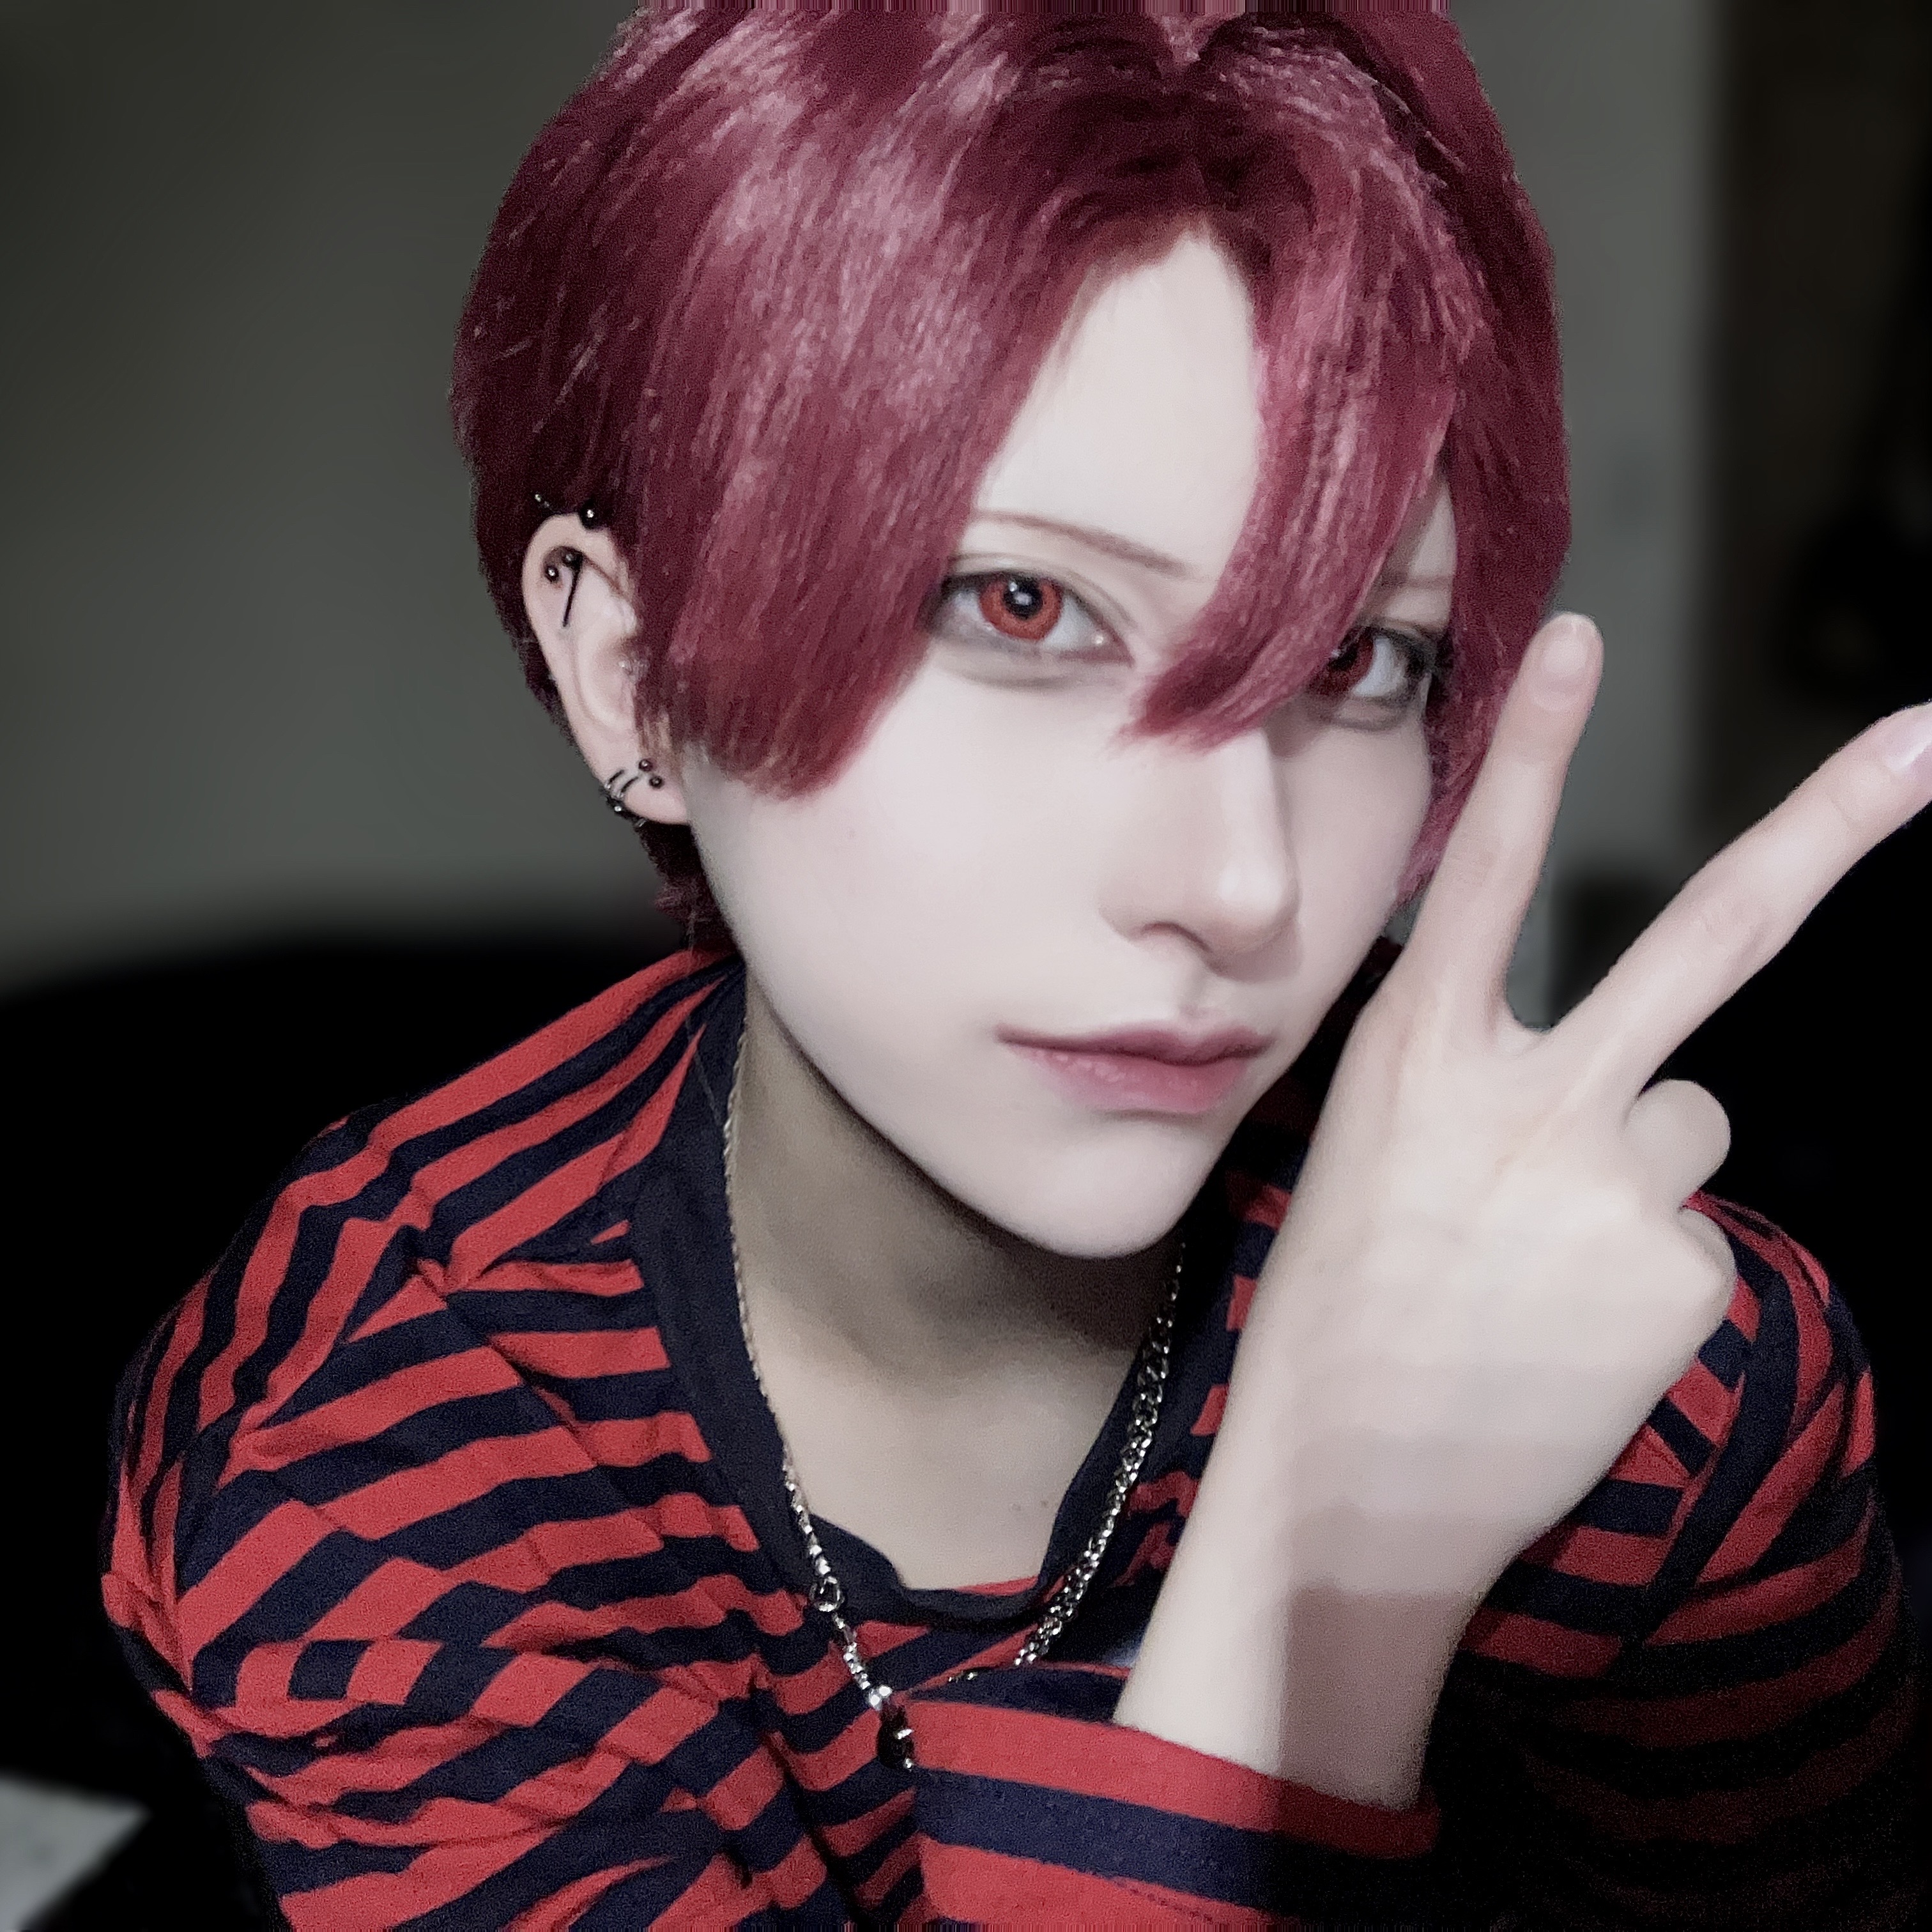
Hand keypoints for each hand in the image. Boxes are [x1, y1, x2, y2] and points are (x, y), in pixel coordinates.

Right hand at [1119, 613, 1931, 1801]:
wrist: (1350, 1492)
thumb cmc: (1343, 1307)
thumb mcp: (1367, 1156)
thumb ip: (1479, 1080)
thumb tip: (1654, 1085)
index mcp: (1419, 1059)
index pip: (1481, 874)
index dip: (1532, 753)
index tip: (1581, 636)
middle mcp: (1529, 1101)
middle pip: (1710, 936)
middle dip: (1834, 825)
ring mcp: (1616, 1190)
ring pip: (1693, 1119)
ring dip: (1637, 1167)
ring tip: (1543, 1263)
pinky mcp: (1682, 1276)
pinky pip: (1694, 1228)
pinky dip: (1645, 1264)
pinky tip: (1573, 1326)